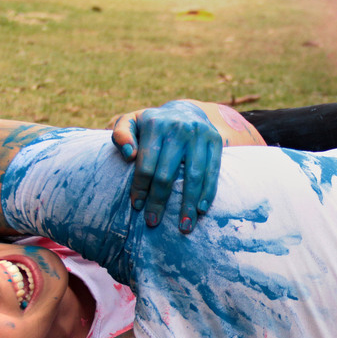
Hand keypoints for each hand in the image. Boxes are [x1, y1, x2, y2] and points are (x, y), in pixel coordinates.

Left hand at [111, 100, 222, 232]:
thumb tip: (128, 155)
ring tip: (183, 226)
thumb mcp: (131, 122)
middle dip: (159, 201)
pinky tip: (200, 210)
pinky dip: (207, 193)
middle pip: (167, 174)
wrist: (186, 110)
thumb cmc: (153, 125)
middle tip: (153, 222)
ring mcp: (199, 135)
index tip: (137, 206)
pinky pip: (212, 172)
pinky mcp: (215, 141)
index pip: (146, 164)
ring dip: (188, 204)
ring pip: (193, 176)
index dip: (140, 188)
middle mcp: (178, 128)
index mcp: (155, 124)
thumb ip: (121, 134)